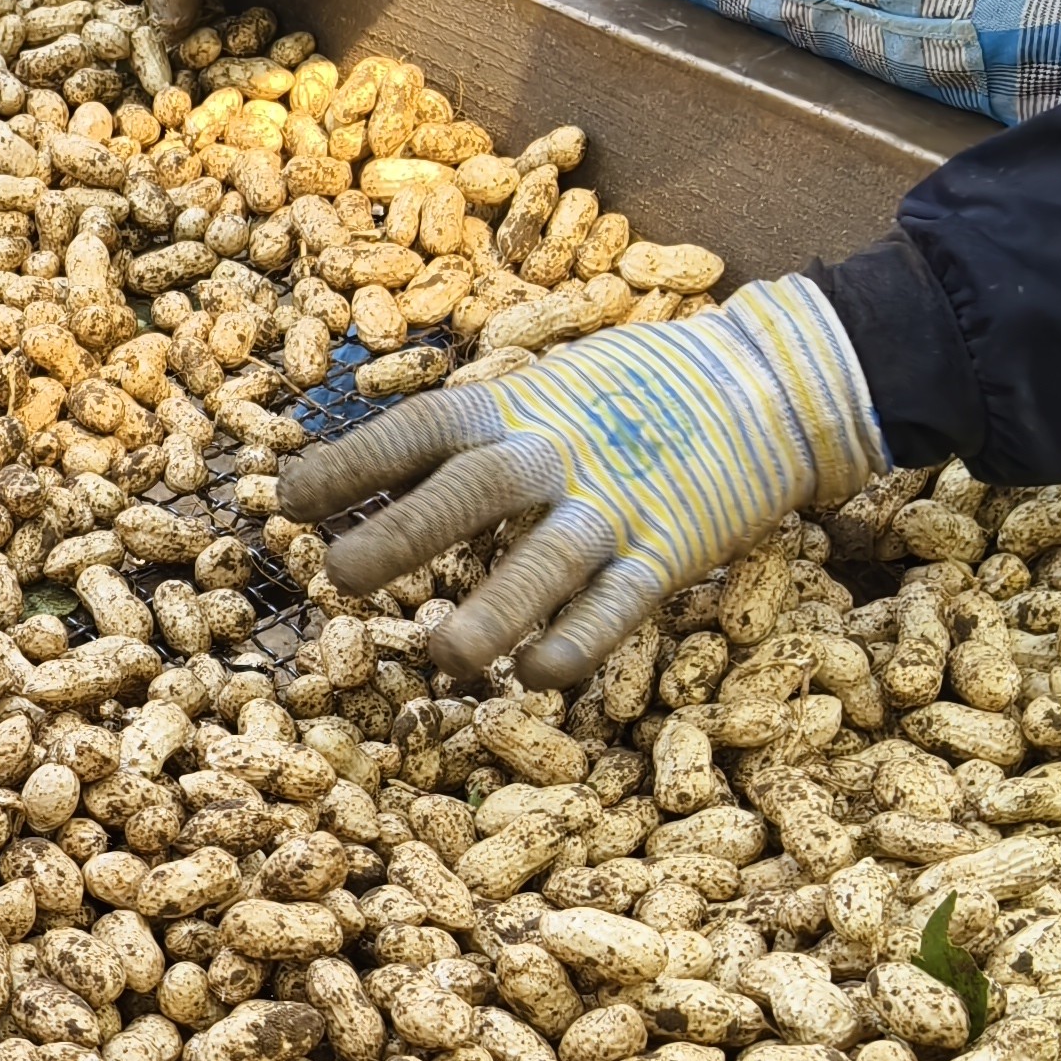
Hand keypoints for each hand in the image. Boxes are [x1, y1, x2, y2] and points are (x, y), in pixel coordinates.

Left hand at [274, 278, 882, 684]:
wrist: (773, 383)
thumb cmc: (634, 389)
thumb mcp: (543, 386)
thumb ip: (468, 435)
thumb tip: (368, 478)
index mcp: (515, 407)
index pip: (416, 431)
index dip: (351, 463)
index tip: (287, 499)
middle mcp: (557, 453)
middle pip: (467, 492)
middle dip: (403, 534)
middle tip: (341, 578)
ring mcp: (614, 506)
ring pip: (544, 563)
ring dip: (493, 610)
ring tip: (444, 654)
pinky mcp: (669, 551)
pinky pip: (618, 607)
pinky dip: (579, 642)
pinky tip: (537, 678)